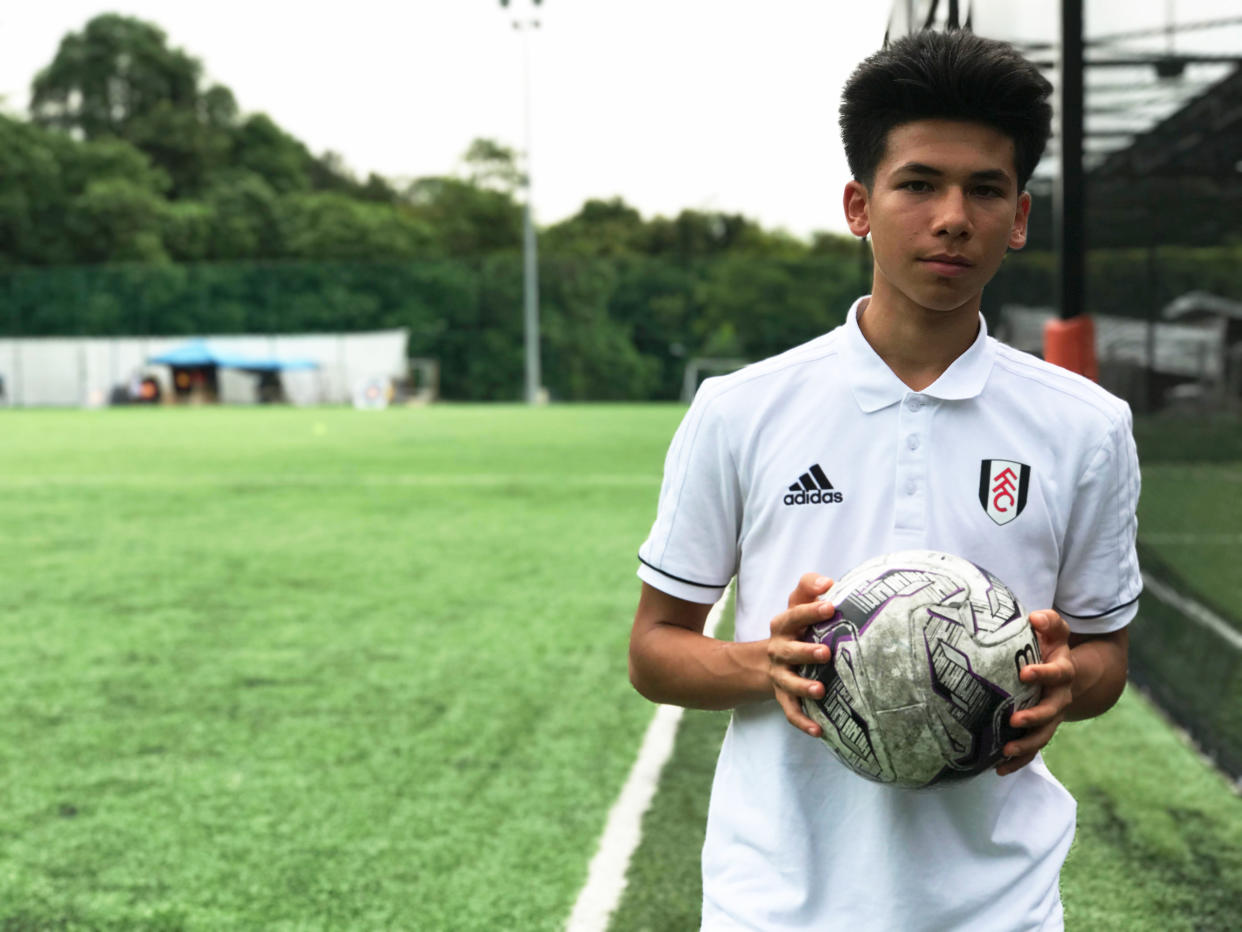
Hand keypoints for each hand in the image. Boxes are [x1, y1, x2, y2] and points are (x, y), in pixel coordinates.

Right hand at [767, 573, 836, 736]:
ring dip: (802, 688)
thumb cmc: (795, 629)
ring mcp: (780, 675)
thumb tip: (830, 582)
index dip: (810, 610)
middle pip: (789, 651)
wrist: (764, 662)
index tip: (830, 606)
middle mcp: (779, 650)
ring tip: (819, 691)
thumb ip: (810, 588)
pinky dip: (803, 722)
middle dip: (805, 652)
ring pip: (788, 683)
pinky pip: (791, 711)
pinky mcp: (783, 697)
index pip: (794, 615)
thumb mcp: (796, 605)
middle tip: (826, 652)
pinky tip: (819, 731)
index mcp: (783, 627)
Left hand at [996, 609, 1075, 775]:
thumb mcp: (1053, 630)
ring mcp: (1051, 717)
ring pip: (1042, 735)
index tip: (1024, 672)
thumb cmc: (1050, 645)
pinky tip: (998, 768)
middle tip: (1014, 719)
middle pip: (1052, 711)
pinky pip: (1031, 749)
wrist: (1064, 670)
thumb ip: (1048, 621)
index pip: (1057, 673)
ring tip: (1004, 750)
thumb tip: (1035, 616)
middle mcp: (1060, 697)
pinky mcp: (1039, 730)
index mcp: (1063, 672)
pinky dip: (1018, 760)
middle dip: (1034, 716)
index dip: (1043, 673)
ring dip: (1025, 745)